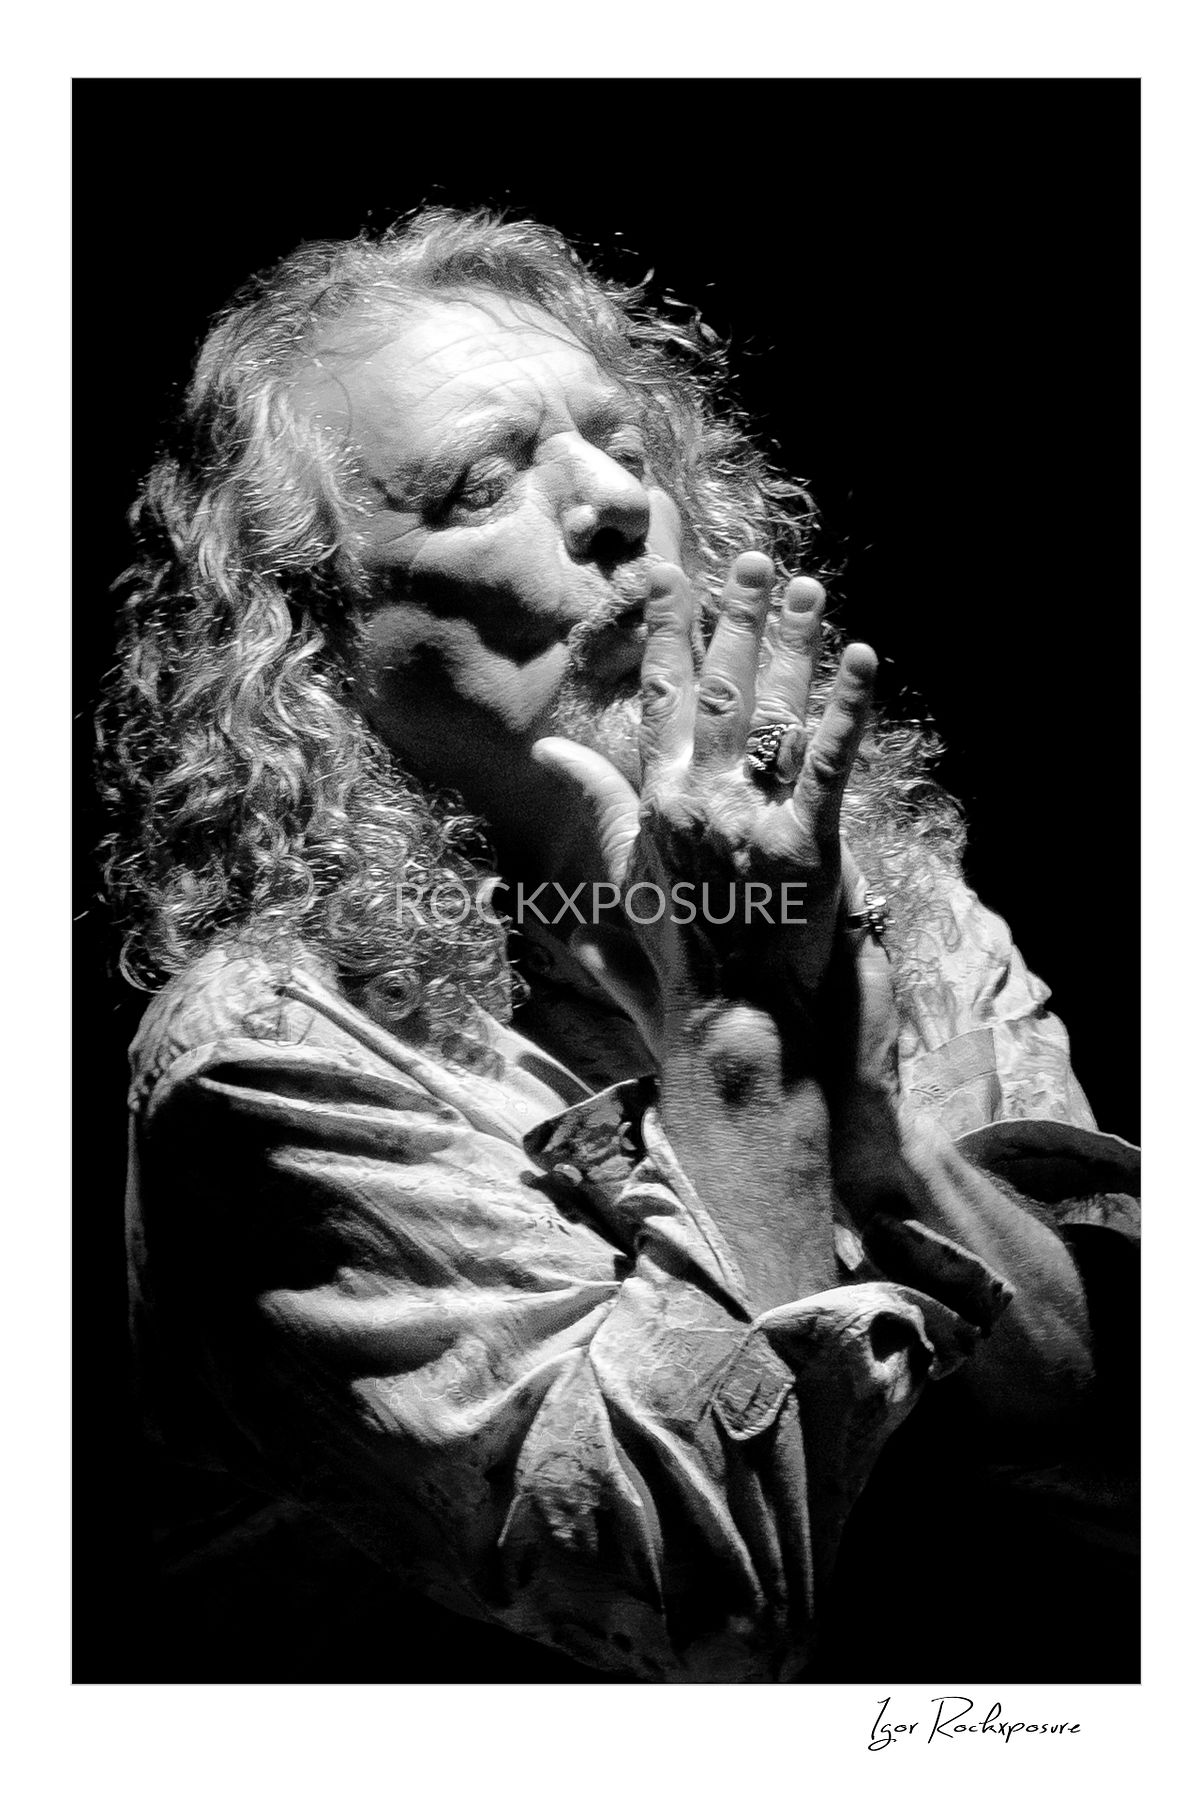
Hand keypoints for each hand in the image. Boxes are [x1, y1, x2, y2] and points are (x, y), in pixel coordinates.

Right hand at [534, 551, 877, 1058]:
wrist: (728, 1015)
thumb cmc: (677, 947)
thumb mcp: (620, 872)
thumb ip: (593, 804)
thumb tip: (544, 762)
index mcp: (658, 798)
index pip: (661, 696)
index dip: (668, 632)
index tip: (671, 575)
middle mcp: (700, 798)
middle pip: (721, 690)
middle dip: (738, 619)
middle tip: (755, 562)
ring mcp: (752, 819)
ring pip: (774, 714)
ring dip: (794, 646)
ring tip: (810, 590)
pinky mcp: (807, 846)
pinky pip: (828, 765)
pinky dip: (846, 709)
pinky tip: (863, 658)